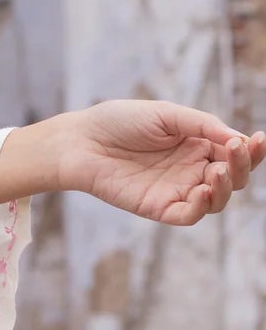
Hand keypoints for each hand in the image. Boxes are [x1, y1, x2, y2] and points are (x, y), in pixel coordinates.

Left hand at [60, 99, 265, 225]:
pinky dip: (202, 206)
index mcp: (197, 144)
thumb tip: (238, 138)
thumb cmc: (120, 121)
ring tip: (216, 171)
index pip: (234, 152)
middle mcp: (192, 169)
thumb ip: (201, 125)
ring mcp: (177, 190)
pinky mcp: (160, 208)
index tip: (260, 139)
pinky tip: (204, 190)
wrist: (81, 140)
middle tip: (234, 151)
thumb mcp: (165, 114)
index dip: (251, 149)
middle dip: (241, 166)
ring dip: (226, 187)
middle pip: (233, 177)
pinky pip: (190, 215)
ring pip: (217, 199)